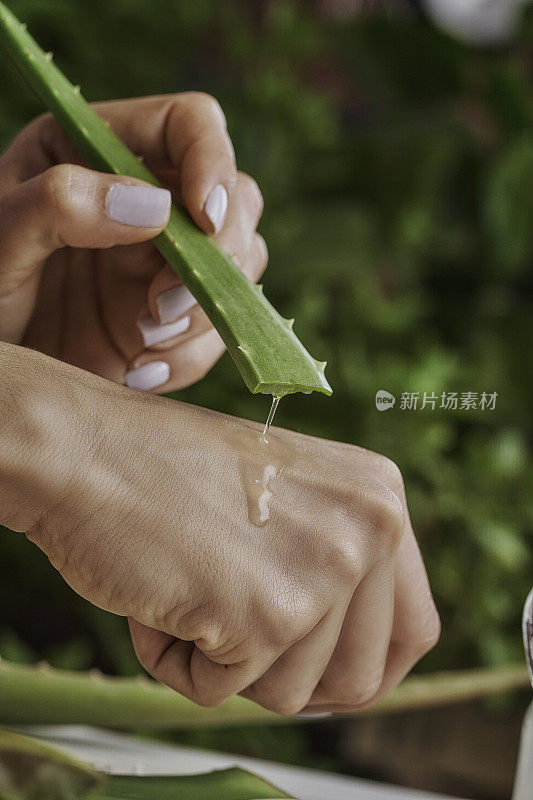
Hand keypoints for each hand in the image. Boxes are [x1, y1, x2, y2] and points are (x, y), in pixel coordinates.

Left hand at [0, 93, 265, 390]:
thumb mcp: (0, 238)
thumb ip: (59, 204)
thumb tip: (156, 208)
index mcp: (97, 150)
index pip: (189, 126)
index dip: (212, 160)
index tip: (203, 219)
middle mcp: (145, 201)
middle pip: (236, 200)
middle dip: (217, 258)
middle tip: (163, 307)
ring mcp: (163, 263)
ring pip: (240, 269)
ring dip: (205, 313)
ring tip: (142, 342)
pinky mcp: (171, 320)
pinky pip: (217, 331)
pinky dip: (191, 357)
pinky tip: (138, 372)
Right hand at [10, 348, 439, 714]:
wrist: (91, 448)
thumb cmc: (170, 473)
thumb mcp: (289, 503)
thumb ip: (336, 566)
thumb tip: (352, 669)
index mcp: (382, 498)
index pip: (414, 629)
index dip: (366, 669)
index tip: (321, 678)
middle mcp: (372, 530)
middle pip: (361, 678)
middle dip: (289, 676)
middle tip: (230, 630)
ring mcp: (326, 573)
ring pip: (291, 695)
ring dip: (227, 664)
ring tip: (188, 590)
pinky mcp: (268, 616)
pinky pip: (222, 693)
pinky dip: (177, 664)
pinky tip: (159, 599)